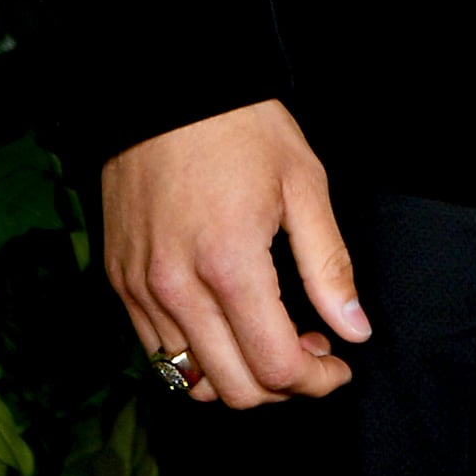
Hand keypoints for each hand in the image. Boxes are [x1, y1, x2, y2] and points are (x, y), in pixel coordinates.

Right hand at [102, 98, 369, 408]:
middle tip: (313, 350)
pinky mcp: (120, 281)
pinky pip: (157, 351)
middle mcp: (177, 289)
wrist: (166, 86)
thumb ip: (329, 266)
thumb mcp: (303, 183)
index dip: (317, 381)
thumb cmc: (240, 125)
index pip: (275, 367)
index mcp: (229, 265)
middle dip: (284, 386)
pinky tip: (227, 321)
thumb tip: (354, 330)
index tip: (339, 366)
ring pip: (191, 381)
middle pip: (234, 389)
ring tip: (271, 336)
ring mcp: (141, 289)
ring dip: (240, 376)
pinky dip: (198, 356)